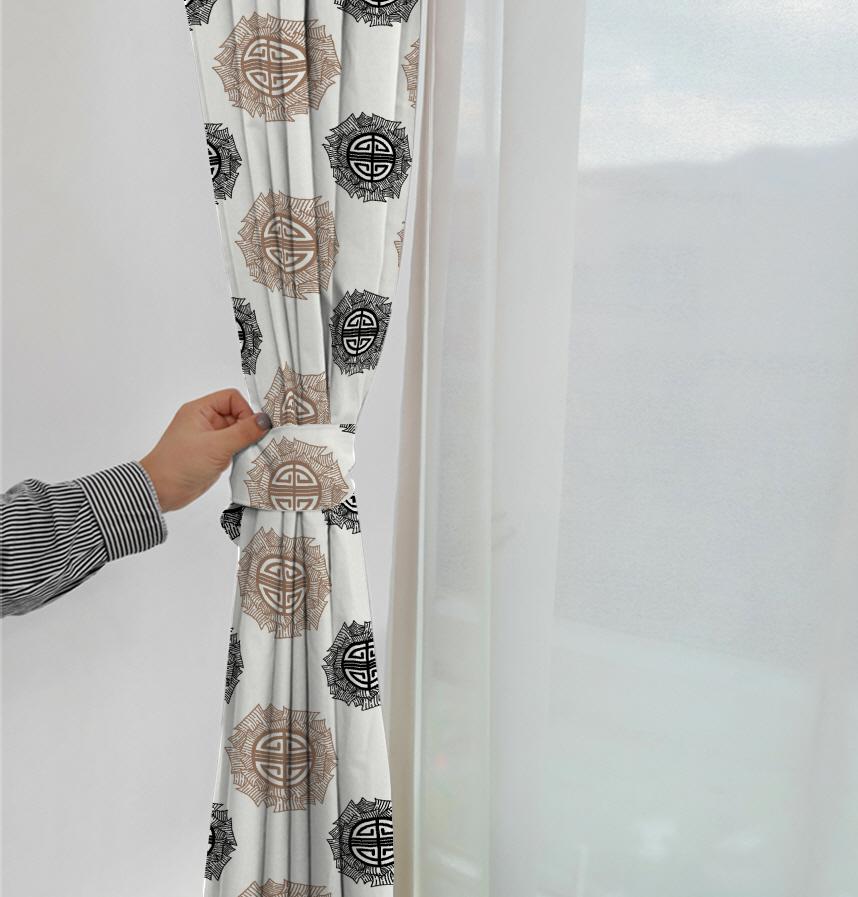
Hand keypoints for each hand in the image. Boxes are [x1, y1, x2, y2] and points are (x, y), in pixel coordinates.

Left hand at [139, 389, 271, 511]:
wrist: (160, 491)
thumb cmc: (179, 464)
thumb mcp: (216, 446)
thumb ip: (243, 432)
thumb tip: (265, 420)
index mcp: (200, 410)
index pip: (232, 398)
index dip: (245, 410)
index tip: (253, 428)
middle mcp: (205, 421)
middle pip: (237, 414)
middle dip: (248, 428)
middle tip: (254, 443)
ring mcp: (209, 438)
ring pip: (237, 432)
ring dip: (245, 442)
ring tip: (247, 454)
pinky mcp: (212, 454)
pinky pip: (233, 447)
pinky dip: (240, 453)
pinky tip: (242, 462)